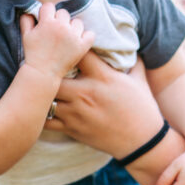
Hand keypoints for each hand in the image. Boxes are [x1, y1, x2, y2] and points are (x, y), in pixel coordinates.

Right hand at [20, 4, 93, 79]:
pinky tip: (78, 41)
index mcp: (47, 22)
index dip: (46, 13)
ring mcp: (73, 36)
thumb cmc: (33, 54)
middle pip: (64, 13)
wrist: (43, 73)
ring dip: (72, 27)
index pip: (49, 6)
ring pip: (77, 22)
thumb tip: (30, 10)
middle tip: (55, 31)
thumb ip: (26, 20)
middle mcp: (62, 27)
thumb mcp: (26, 35)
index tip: (45, 21)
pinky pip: (90, 34)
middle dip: (59, 20)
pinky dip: (85, 36)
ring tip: (67, 37)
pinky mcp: (82, 46)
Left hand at [45, 51, 164, 158]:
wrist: (142, 142)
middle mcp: (86, 93)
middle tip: (47, 66)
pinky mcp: (72, 129)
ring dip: (44, 91)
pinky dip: (42, 113)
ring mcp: (77, 112)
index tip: (68, 45)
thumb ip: (132, 59)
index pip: (79, 52)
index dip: (71, 46)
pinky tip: (43, 107)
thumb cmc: (143, 108)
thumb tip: (129, 43)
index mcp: (103, 77)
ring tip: (42, 86)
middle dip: (49, 69)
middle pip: (53, 74)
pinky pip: (47, 120)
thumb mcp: (139, 79)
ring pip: (47, 97)